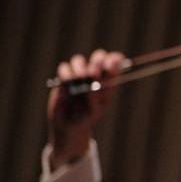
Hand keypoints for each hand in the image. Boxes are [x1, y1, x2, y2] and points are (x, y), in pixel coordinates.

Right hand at [47, 49, 126, 170]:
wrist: (68, 124)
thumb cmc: (86, 117)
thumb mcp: (94, 111)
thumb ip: (95, 98)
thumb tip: (91, 83)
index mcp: (108, 81)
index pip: (115, 63)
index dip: (114, 61)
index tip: (109, 67)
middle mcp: (94, 75)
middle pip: (98, 57)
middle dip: (97, 62)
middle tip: (94, 74)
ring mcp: (78, 75)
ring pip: (79, 60)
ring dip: (80, 66)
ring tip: (80, 78)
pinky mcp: (64, 77)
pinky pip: (64, 67)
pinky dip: (66, 72)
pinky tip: (67, 81)